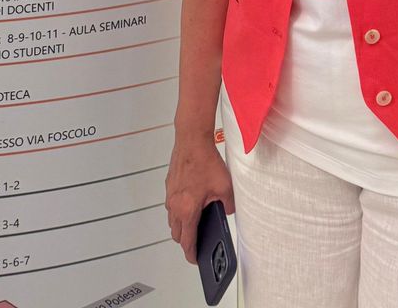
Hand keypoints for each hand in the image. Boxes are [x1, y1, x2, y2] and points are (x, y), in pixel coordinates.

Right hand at [165, 132, 234, 262]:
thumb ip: (228, 206)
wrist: (192, 139)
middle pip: (176, 233)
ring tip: (195, 221)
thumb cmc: (205, 160)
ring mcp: (170, 194)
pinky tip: (191, 201)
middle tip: (196, 242)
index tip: (195, 259)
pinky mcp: (169, 184)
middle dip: (186, 240)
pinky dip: (178, 208)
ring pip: (172, 218)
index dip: (191, 253)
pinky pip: (171, 204)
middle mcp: (175, 204)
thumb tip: (227, 211)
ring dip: (181, 224)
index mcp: (187, 209)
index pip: (187, 241)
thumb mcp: (225, 187)